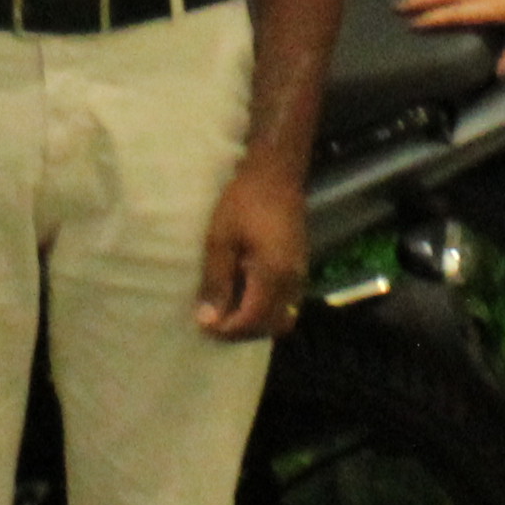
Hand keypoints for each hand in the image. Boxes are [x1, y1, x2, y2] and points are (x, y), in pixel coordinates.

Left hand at [196, 160, 306, 341]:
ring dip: (257, 322)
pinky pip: (287, 303)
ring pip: (283, 317)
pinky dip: (267, 309)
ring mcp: (300, 275)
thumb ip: (216, 281)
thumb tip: (208, 320)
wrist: (275, 173)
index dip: (228, 329)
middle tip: (215, 320)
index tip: (204, 325)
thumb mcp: (220, 239)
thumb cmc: (243, 201)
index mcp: (274, 274)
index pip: (253, 320)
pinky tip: (245, 294)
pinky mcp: (300, 267)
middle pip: (273, 325)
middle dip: (244, 331)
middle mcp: (293, 281)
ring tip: (229, 310)